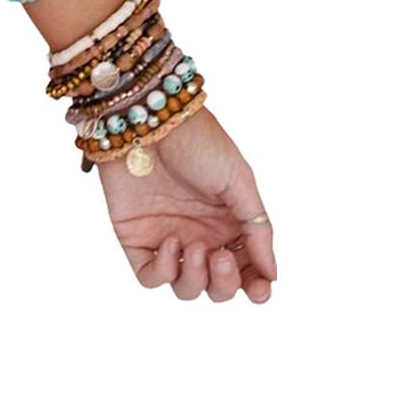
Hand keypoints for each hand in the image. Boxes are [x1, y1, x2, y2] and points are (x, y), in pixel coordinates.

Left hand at [93, 102, 275, 301]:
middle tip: (221, 256)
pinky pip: (150, 276)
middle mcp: (200, 235)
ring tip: (195, 247)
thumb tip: (272, 273)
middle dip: (225, 283)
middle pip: (218, 286)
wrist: (148, 119)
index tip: (260, 289)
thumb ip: (257, 228)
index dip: (256, 287)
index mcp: (228, 224)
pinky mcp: (136, 237)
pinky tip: (171, 243)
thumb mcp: (238, 179)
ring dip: (196, 280)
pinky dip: (163, 272)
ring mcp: (168, 237)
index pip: (247, 270)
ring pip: (187, 288)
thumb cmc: (197, 140)